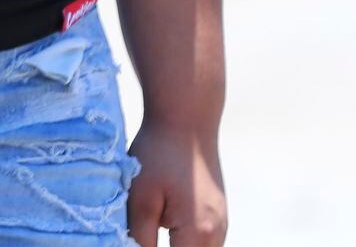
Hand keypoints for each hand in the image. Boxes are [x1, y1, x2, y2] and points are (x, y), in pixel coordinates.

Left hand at [126, 119, 226, 245]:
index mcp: (199, 233)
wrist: (185, 120)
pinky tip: (163, 227)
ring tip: (150, 229)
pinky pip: (202, 242)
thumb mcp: (140, 196)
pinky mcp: (218, 215)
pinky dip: (184, 242)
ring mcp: (221, 224)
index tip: (133, 242)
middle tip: (141, 236)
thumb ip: (140, 236)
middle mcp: (217, 234)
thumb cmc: (158, 154)